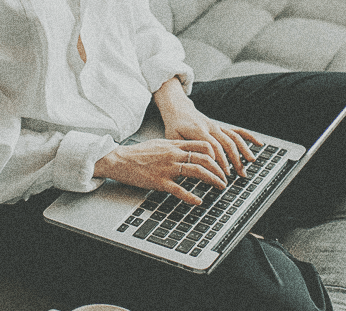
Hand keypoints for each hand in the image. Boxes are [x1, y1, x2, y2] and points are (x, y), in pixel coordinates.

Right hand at [93, 139, 227, 204]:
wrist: (120, 160)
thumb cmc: (138, 153)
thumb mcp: (160, 144)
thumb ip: (175, 147)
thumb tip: (187, 150)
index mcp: (174, 145)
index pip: (202, 145)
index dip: (216, 153)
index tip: (222, 162)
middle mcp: (174, 154)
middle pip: (205, 158)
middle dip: (219, 169)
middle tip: (225, 178)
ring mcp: (168, 168)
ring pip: (197, 171)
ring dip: (212, 179)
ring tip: (220, 186)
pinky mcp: (160, 181)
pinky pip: (179, 190)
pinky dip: (191, 197)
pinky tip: (198, 201)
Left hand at [153, 77, 260, 177]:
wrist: (178, 109)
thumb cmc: (174, 126)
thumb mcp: (172, 137)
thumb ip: (183, 148)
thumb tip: (192, 162)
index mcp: (198, 130)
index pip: (212, 147)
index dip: (219, 161)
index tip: (222, 174)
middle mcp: (210, 127)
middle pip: (226, 143)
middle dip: (235, 159)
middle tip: (239, 174)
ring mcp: (217, 127)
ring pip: (234, 138)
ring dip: (243, 150)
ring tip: (250, 162)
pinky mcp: (221, 127)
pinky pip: (236, 131)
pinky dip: (248, 137)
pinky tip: (258, 143)